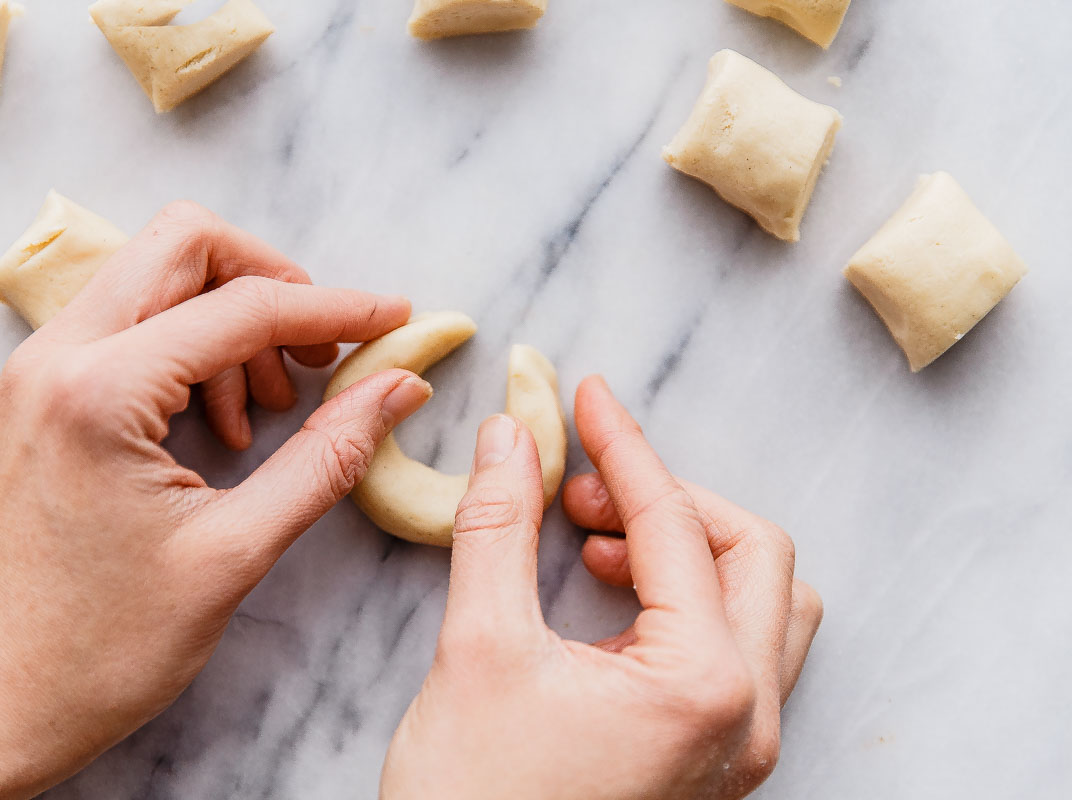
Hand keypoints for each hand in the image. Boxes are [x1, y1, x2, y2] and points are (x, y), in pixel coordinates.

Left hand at [0, 202, 430, 798]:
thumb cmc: (102, 646)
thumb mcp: (235, 551)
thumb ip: (328, 457)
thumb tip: (398, 387)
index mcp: (100, 389)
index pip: (244, 304)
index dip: (337, 308)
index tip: (397, 320)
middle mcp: (57, 355)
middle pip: (186, 245)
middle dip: (273, 283)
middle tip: (324, 352)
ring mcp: (43, 370)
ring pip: (159, 278)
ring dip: (234, 321)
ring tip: (270, 410)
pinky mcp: (47, 394)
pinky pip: (134, 327)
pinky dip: (196, 350)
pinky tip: (225, 427)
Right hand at [381, 376, 821, 799]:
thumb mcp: (479, 650)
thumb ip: (498, 529)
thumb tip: (510, 439)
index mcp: (704, 686)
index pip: (675, 526)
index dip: (624, 448)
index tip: (587, 398)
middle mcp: (748, 719)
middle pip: (754, 555)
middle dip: (667, 499)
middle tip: (579, 488)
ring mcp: (739, 747)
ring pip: (762, 602)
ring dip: (687, 547)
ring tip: (591, 538)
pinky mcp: (713, 761)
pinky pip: (737, 648)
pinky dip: (685, 597)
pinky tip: (608, 590)